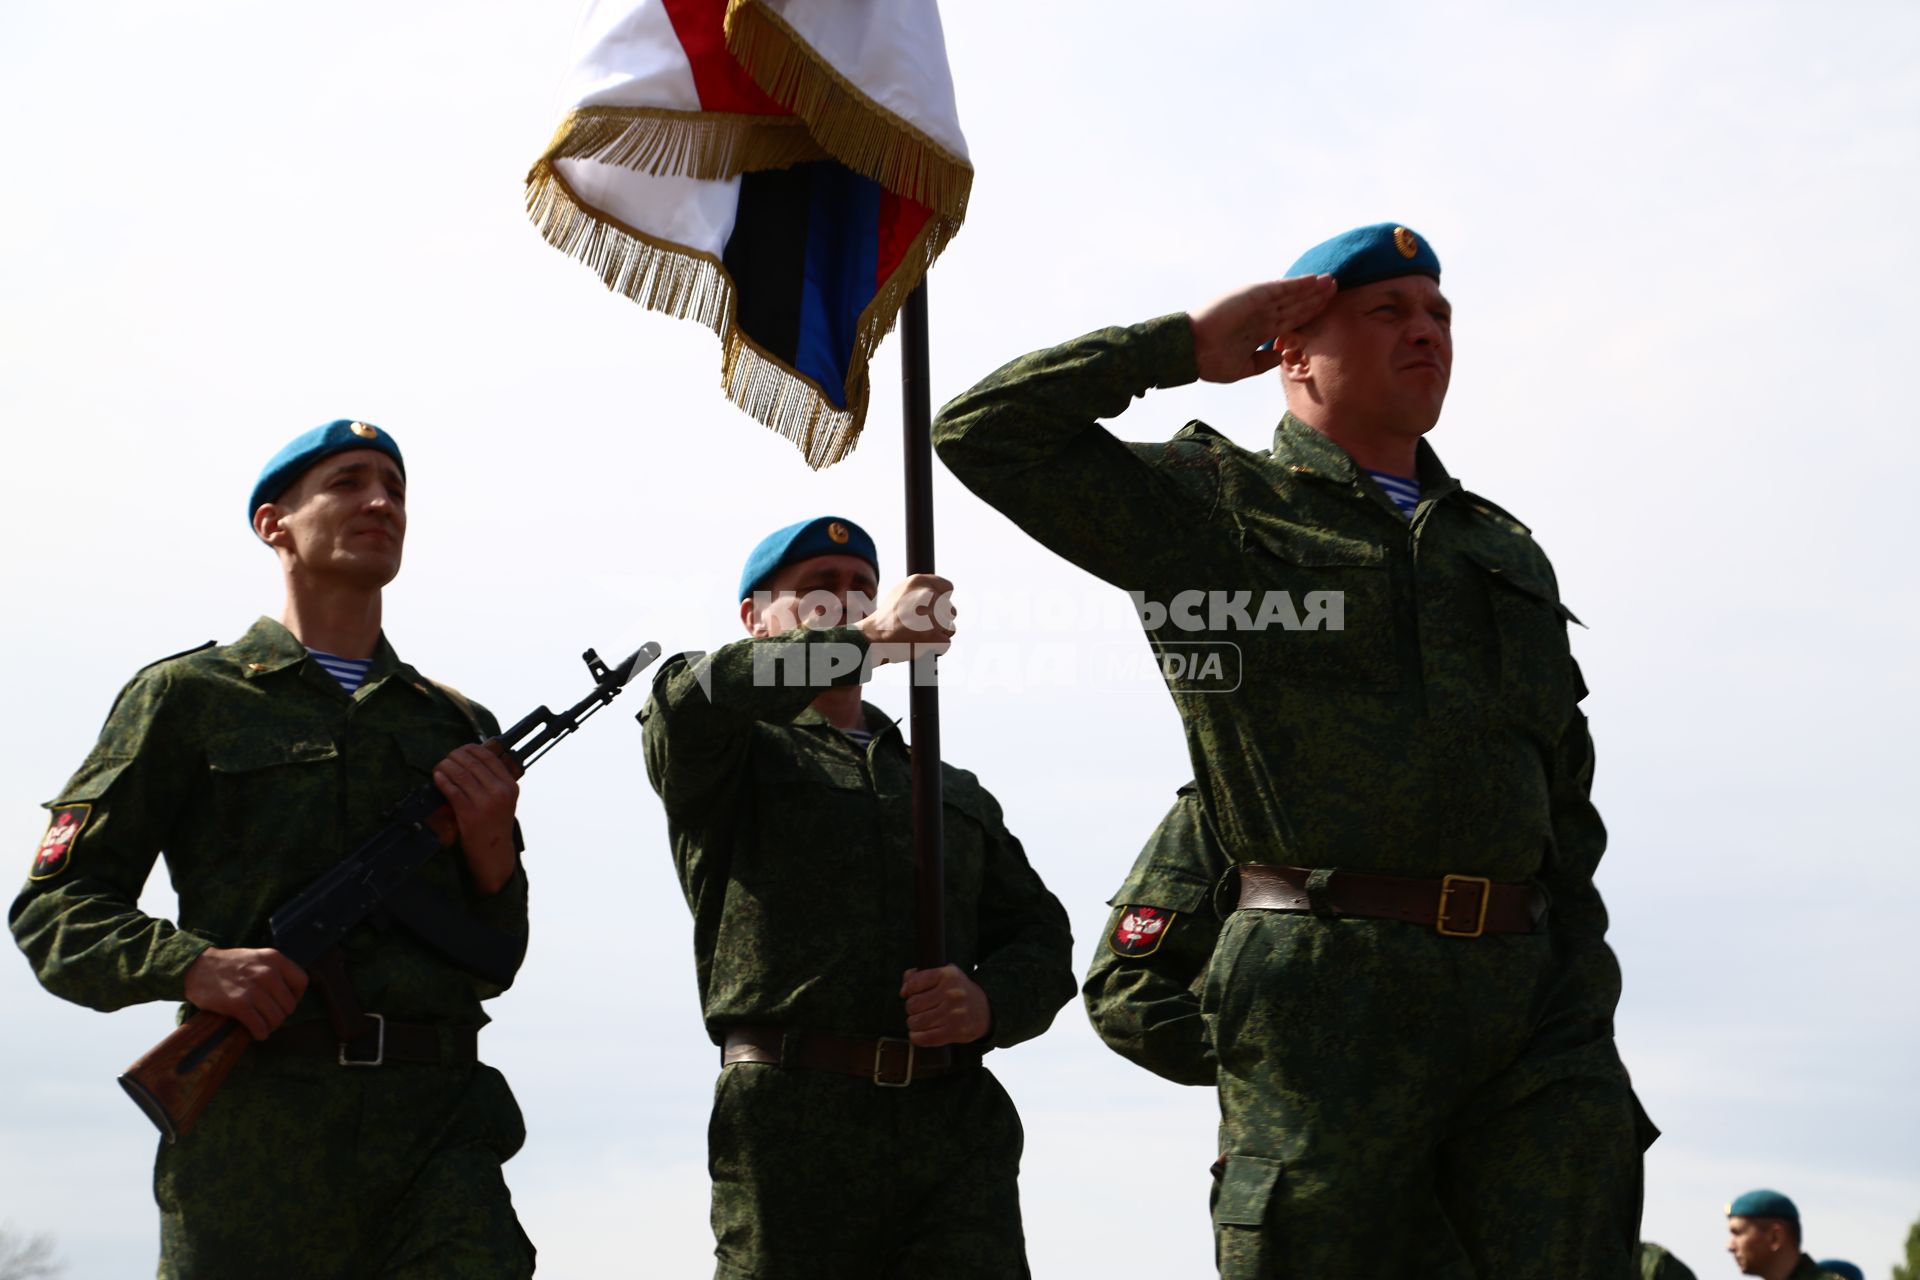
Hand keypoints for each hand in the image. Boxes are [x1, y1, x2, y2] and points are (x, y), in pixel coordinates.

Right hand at [184, 946, 307, 1039]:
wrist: (197, 967)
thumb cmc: (228, 965)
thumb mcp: (257, 957)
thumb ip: (275, 970)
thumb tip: (290, 993)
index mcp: (275, 959)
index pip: (302, 982)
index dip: (296, 996)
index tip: (284, 1002)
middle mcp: (268, 973)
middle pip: (289, 1005)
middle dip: (281, 1014)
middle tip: (269, 1017)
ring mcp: (254, 989)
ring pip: (277, 1018)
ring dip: (271, 1026)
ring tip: (262, 1025)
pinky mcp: (239, 1004)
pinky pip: (260, 1026)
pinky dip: (260, 1033)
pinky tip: (256, 1032)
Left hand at [435, 743, 519, 894]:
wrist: (494, 853)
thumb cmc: (495, 825)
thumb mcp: (504, 800)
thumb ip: (494, 781)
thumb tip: (471, 759)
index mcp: (510, 786)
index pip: (489, 758)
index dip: (471, 749)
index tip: (461, 750)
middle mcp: (500, 792)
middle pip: (473, 764)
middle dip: (455, 756)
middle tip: (447, 758)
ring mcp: (485, 803)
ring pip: (461, 775)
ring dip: (446, 766)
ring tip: (440, 766)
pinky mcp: (469, 814)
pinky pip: (452, 791)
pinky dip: (443, 781)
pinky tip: (437, 777)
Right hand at [858, 574, 955, 665]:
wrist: (872, 639)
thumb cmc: (887, 619)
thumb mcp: (901, 593)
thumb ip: (923, 590)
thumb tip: (944, 593)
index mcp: (918, 581)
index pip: (948, 587)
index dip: (941, 601)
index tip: (930, 609)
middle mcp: (926, 595)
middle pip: (951, 611)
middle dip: (940, 620)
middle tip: (920, 625)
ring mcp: (929, 616)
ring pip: (950, 628)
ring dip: (938, 635)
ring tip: (918, 634)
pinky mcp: (932, 635)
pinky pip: (946, 643)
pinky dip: (935, 648)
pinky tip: (919, 643)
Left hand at [900, 964, 990, 1046]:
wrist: (985, 1010)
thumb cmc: (959, 992)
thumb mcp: (944, 975)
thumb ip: (920, 976)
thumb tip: (904, 991)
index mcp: (948, 975)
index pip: (914, 983)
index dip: (908, 990)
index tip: (910, 993)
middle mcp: (952, 994)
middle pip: (913, 1004)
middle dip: (911, 1009)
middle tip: (919, 1009)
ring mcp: (954, 1014)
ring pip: (916, 1022)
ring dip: (914, 1023)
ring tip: (921, 1021)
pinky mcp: (955, 1032)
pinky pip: (925, 1038)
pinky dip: (916, 1037)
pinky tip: (917, 1034)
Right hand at [1188, 274, 1337, 382]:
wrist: (1191, 352)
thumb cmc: (1210, 362)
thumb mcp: (1244, 367)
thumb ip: (1265, 361)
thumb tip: (1283, 356)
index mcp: (1259, 331)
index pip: (1290, 321)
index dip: (1308, 315)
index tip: (1326, 312)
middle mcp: (1261, 315)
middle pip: (1295, 306)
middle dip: (1315, 299)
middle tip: (1336, 289)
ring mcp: (1258, 304)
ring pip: (1292, 295)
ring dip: (1312, 289)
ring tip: (1331, 282)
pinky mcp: (1254, 296)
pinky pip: (1281, 288)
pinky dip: (1298, 284)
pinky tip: (1314, 280)